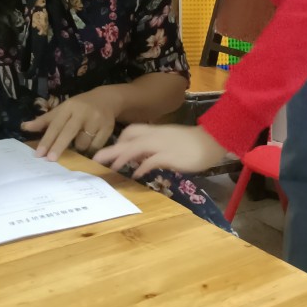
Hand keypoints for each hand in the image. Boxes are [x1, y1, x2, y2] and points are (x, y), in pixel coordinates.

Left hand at [22, 89, 117, 160]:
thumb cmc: (79, 107)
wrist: (106, 99)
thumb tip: (24, 127)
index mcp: (69, 107)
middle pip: (68, 132)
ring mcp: (96, 120)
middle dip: (58, 146)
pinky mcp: (108, 128)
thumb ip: (44, 120)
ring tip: (78, 144)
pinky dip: (90, 150)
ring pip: (83, 143)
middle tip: (50, 160)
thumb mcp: (62, 110)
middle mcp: (82, 112)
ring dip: (78, 148)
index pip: (55, 125)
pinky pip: (95, 147)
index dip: (47, 140)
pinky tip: (89, 146)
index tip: (39, 154)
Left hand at [95, 124, 227, 179]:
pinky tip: (136, 174)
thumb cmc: (192, 143)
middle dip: (111, 149)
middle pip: (128, 139)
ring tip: (110, 167)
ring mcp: (162, 144)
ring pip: (136, 147)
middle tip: (95, 160)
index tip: (110, 153)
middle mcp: (155, 136)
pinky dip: (142, 166)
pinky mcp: (170, 155)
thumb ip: (154, 149)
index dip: (119, 142)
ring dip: (121, 156)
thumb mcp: (170, 142)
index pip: (131, 132)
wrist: (211, 141)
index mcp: (155, 132)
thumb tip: (138, 160)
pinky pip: (152, 160)